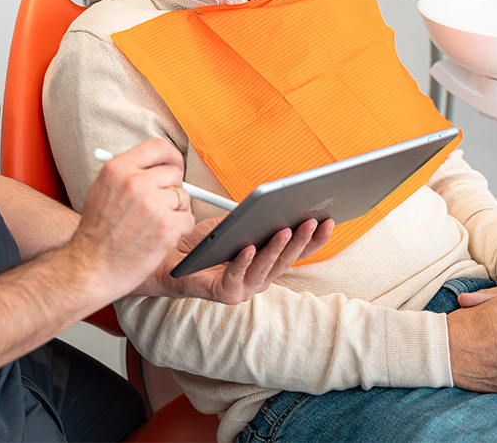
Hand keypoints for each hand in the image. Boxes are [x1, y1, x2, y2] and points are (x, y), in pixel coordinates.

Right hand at [70, 139, 196, 302]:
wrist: (90, 268)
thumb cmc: (96, 233)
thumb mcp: (101, 189)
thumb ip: (127, 172)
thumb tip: (155, 164)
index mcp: (118, 168)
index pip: (158, 147)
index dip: (171, 157)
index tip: (173, 167)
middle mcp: (135, 182)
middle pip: (174, 174)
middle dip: (171, 190)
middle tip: (159, 206)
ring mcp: (152, 204)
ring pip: (184, 197)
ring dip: (175, 211)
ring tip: (153, 225)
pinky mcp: (166, 226)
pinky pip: (188, 219)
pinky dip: (179, 230)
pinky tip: (159, 238)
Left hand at [139, 216, 334, 303]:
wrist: (166, 258)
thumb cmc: (201, 242)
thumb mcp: (233, 225)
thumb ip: (254, 220)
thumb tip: (278, 202)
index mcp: (266, 262)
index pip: (297, 251)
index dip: (315, 238)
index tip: (330, 219)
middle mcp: (259, 279)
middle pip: (287, 260)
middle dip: (302, 239)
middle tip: (313, 220)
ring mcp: (242, 288)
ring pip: (265, 269)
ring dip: (277, 249)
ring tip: (286, 229)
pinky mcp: (222, 293)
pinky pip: (235, 277)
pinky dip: (243, 262)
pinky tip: (249, 246)